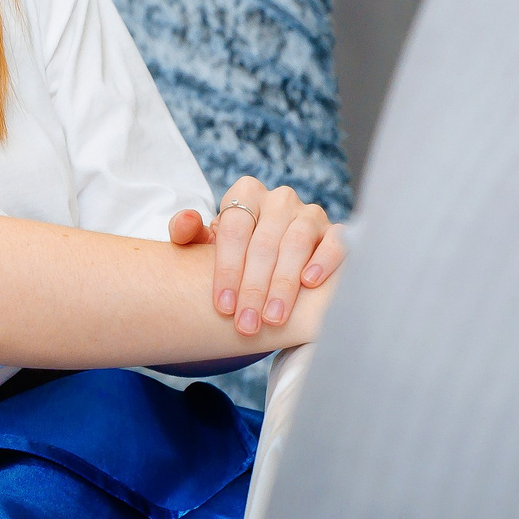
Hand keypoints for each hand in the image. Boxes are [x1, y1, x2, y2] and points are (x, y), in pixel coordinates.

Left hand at [169, 176, 343, 334]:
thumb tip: (185, 223)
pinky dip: (323, 261)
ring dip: (283, 285)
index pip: (234, 231)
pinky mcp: (334, 230)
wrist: (268, 256)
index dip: (227, 270)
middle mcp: (279, 198)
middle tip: (247, 324)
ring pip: (295, 245)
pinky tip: (310, 283)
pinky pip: (334, 242)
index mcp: (245, 194)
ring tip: (273, 318)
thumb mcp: (207, 241)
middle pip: (264, 243)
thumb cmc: (235, 251)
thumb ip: (188, 232)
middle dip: (254, 289)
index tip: (223, 307)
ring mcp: (309, 213)